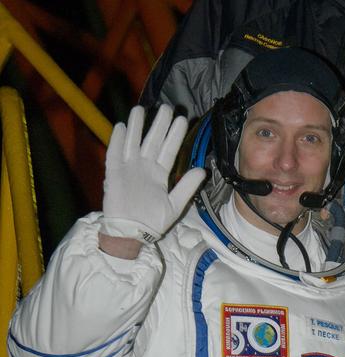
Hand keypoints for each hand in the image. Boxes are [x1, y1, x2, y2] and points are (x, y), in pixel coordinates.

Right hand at [101, 104, 205, 242]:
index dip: (175, 135)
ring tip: (141, 109)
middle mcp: (145, 168)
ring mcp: (129, 168)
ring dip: (137, 126)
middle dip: (159, 124)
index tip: (182, 119)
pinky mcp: (114, 173)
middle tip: (166, 107)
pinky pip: (115, 153)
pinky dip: (117, 141)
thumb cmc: (153, 222)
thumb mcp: (175, 205)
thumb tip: (202, 170)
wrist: (132, 233)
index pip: (169, 150)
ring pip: (133, 142)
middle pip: (152, 141)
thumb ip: (187, 187)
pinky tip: (120, 126)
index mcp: (159, 174)